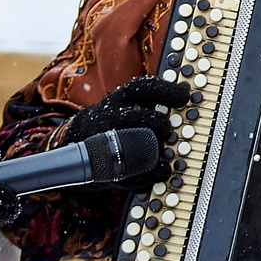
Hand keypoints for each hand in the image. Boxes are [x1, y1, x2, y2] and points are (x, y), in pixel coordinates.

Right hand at [54, 76, 188, 189]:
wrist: (75, 142)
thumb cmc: (112, 120)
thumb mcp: (125, 102)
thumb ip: (152, 97)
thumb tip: (185, 90)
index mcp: (118, 99)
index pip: (143, 87)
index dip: (166, 91)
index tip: (184, 96)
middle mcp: (109, 116)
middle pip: (142, 118)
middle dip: (161, 125)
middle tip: (170, 131)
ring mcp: (104, 141)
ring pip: (136, 146)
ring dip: (157, 150)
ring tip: (168, 150)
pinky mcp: (105, 167)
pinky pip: (133, 173)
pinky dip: (152, 172)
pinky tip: (164, 169)